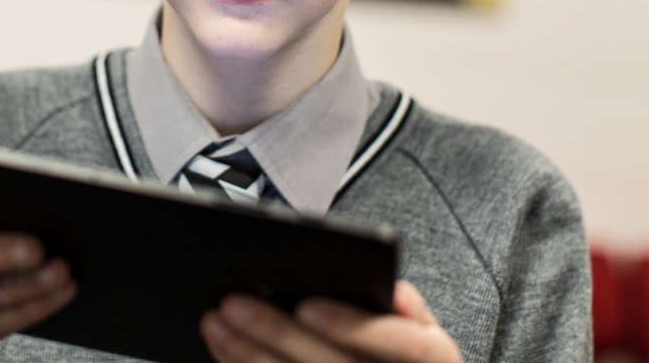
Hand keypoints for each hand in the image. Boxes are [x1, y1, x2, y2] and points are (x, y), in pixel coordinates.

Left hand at [199, 281, 460, 362]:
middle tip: (232, 302)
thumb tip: (394, 292)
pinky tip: (224, 350)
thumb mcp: (422, 332)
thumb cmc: (403, 357)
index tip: (307, 306)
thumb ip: (408, 312)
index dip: (353, 326)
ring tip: (215, 321)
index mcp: (433, 359)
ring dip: (248, 357)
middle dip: (277, 335)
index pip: (405, 345)